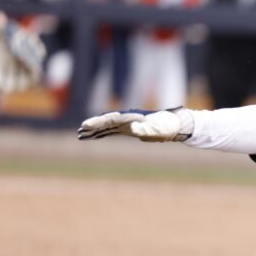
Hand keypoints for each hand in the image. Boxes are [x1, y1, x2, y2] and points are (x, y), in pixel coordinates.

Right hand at [78, 108, 192, 141]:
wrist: (175, 124)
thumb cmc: (167, 126)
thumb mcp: (157, 129)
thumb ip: (146, 129)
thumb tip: (133, 129)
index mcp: (131, 117)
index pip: (110, 119)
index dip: (97, 122)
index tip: (86, 125)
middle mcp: (127, 118)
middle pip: (105, 121)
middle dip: (92, 126)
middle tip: (80, 131)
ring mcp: (127, 123)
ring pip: (106, 126)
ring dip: (94, 131)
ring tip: (80, 135)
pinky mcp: (128, 129)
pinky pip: (111, 131)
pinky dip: (101, 134)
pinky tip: (93, 137)